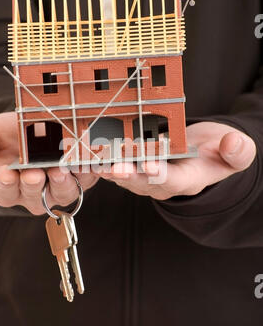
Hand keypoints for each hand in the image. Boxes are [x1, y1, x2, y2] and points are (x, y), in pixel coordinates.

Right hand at [0, 112, 98, 214]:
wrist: (37, 129)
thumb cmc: (10, 135)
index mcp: (7, 186)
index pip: (4, 191)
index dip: (4, 184)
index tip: (6, 175)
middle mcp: (34, 194)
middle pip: (34, 197)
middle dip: (34, 185)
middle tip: (35, 174)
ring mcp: (59, 188)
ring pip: (62, 192)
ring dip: (62, 182)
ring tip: (60, 169)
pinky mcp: (82, 179)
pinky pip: (87, 179)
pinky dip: (88, 171)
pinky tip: (86, 161)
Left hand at [96, 122, 256, 200]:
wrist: (204, 153)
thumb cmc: (218, 153)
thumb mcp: (237, 154)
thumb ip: (238, 153)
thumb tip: (233, 143)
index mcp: (187, 180)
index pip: (172, 181)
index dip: (160, 174)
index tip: (149, 166)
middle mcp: (161, 182)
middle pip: (140, 181)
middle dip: (125, 174)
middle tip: (110, 166)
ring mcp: (144, 175)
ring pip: (122, 173)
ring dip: (106, 165)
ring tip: (90, 156)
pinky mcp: (132, 164)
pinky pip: (115, 162)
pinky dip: (101, 155)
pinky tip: (87, 145)